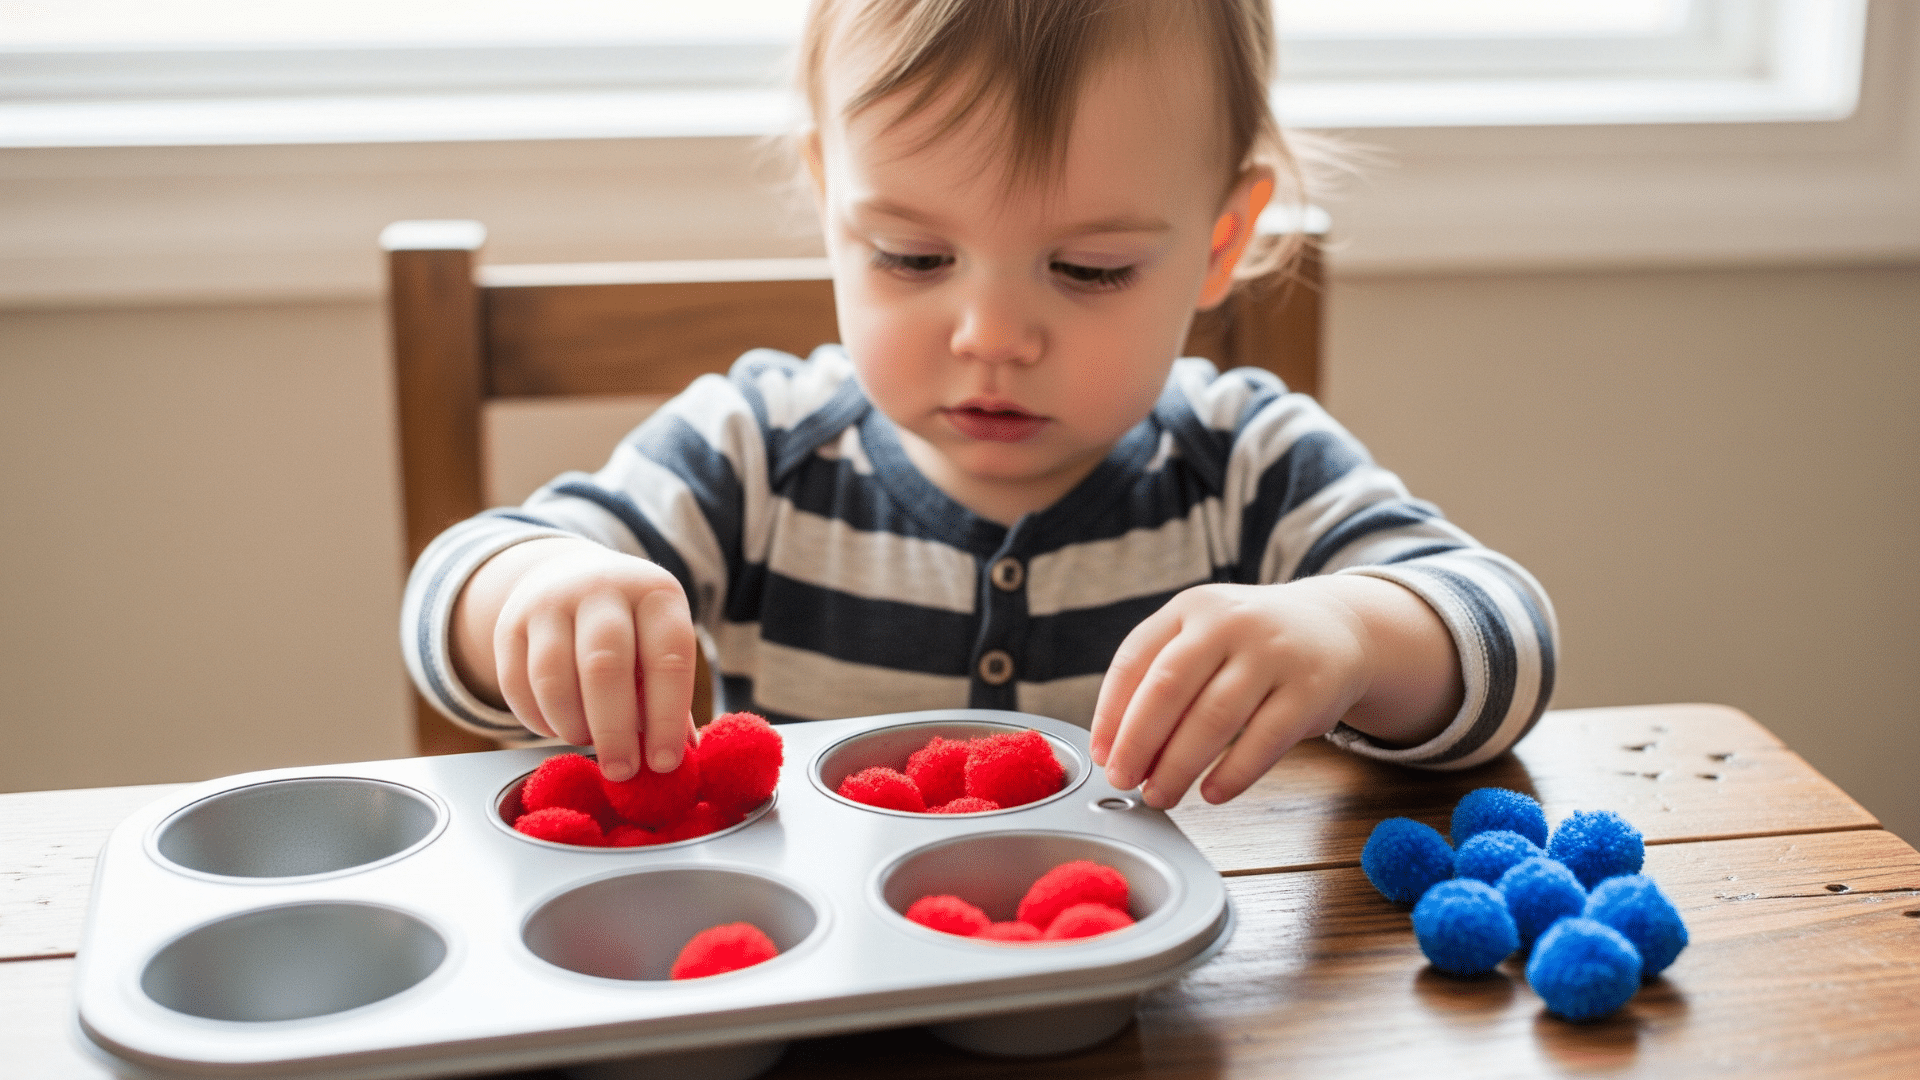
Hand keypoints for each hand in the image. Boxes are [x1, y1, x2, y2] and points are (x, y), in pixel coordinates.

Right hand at [453, 537, 698, 781]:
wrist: (570, 578)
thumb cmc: (631, 630)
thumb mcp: (660, 648)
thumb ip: (671, 699)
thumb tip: (683, 757)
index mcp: (656, 594)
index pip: (668, 657)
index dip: (667, 717)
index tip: (664, 764)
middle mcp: (603, 589)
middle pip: (604, 665)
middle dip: (614, 730)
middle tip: (620, 771)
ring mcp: (550, 601)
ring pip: (552, 675)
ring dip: (570, 725)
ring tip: (586, 741)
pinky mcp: (509, 624)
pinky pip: (515, 683)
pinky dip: (536, 719)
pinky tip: (556, 728)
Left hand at [1089, 578, 1386, 808]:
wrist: (1335, 628)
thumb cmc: (1251, 645)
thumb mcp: (1203, 635)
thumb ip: (1159, 677)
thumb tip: (1116, 748)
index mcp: (1191, 607)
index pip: (1134, 660)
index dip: (1111, 714)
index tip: (1102, 755)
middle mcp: (1230, 623)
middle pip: (1168, 689)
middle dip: (1138, 743)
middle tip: (1124, 780)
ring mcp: (1273, 654)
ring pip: (1213, 719)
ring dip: (1179, 766)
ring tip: (1160, 795)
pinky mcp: (1309, 690)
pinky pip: (1264, 741)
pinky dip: (1233, 774)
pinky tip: (1211, 794)